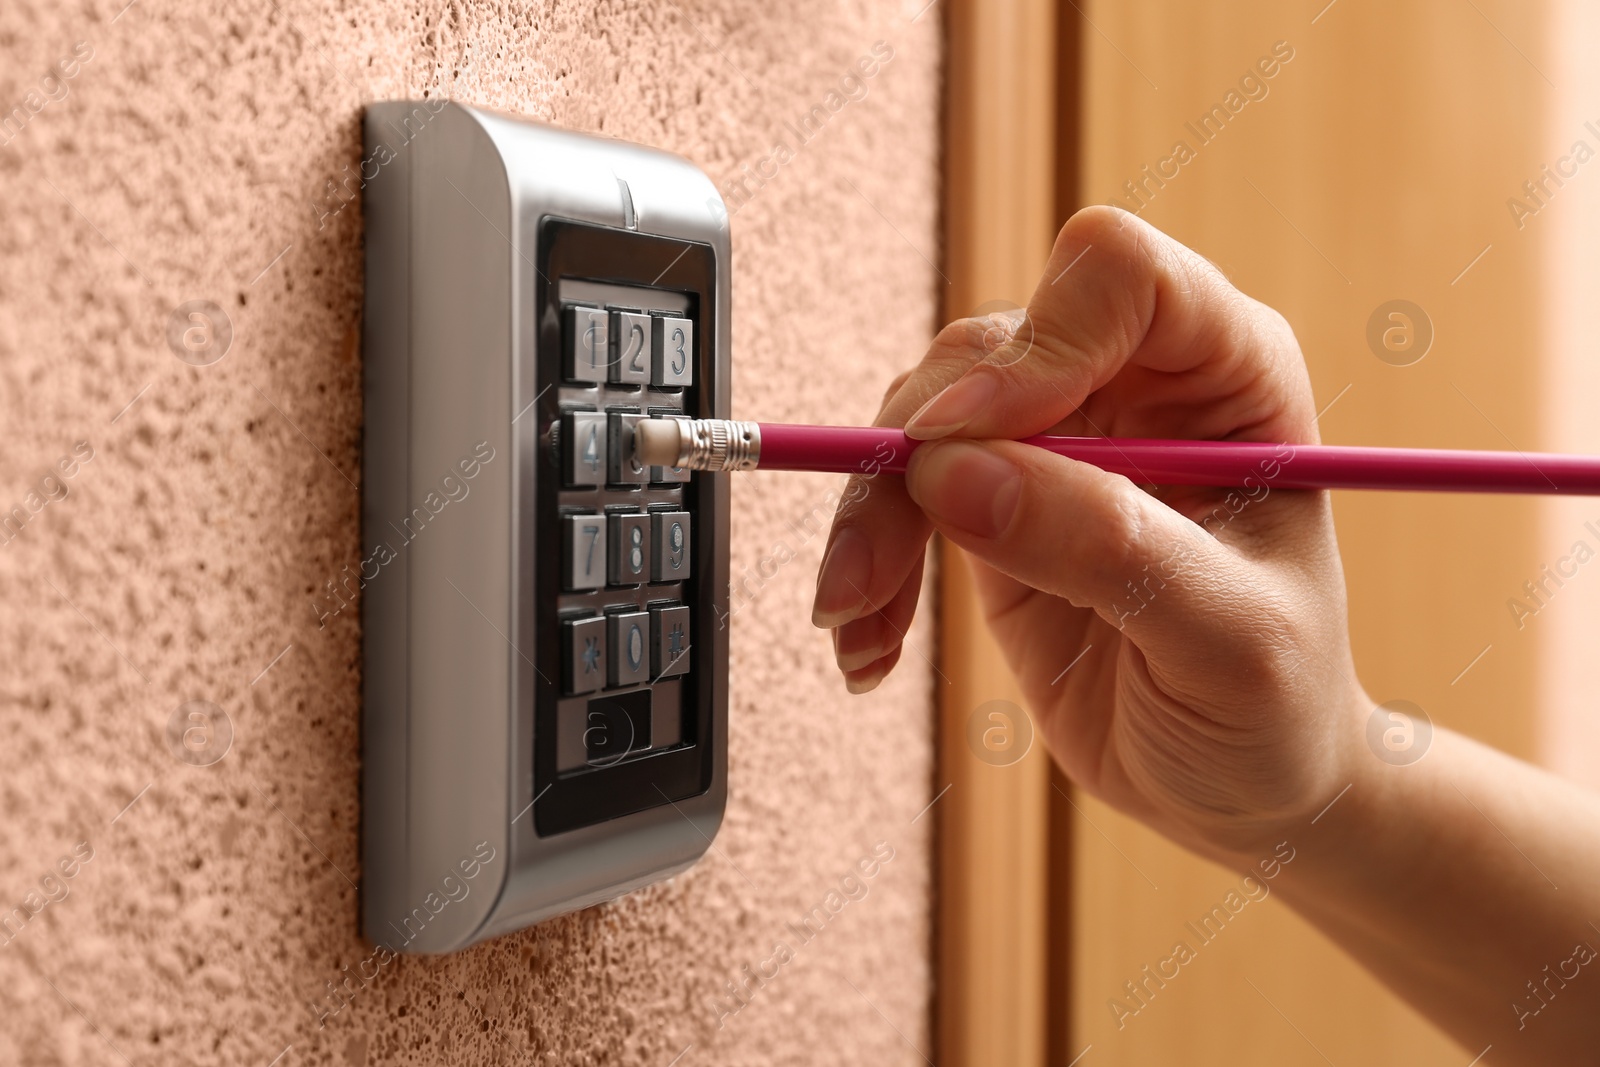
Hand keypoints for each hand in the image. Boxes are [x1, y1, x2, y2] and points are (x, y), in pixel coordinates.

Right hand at [811, 206, 1366, 859]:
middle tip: (871, 576)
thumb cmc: (1274, 705)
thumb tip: (950, 469)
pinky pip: (900, 492)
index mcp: (1228, 374)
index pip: (1118, 278)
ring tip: (855, 622)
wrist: (1239, 783)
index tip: (965, 443)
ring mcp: (1057, 440)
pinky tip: (870, 645)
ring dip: (869, 516)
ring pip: (921, 416)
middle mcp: (1134, 383)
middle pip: (987, 349)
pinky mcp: (995, 501)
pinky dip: (869, 559)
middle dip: (914, 453)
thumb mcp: (1224, 641)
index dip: (1036, 345)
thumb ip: (1106, 547)